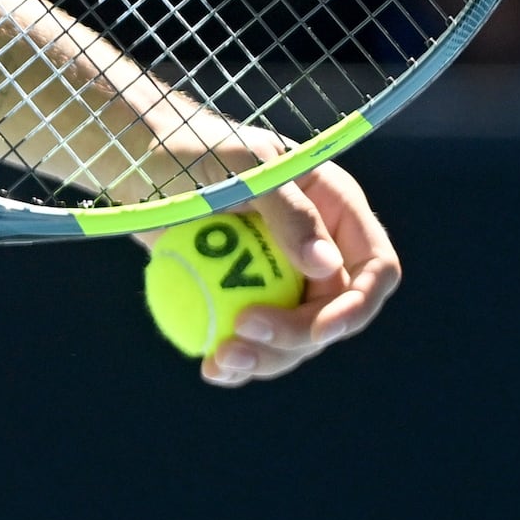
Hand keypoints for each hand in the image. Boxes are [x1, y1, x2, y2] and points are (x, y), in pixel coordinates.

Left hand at [192, 163, 397, 389]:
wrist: (144, 167)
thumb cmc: (196, 150)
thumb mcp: (243, 167)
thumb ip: (288, 210)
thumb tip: (327, 266)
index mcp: (337, 208)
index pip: (375, 267)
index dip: (357, 305)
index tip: (319, 330)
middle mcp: (321, 248)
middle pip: (335, 315)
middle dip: (296, 337)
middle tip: (242, 333)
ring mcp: (285, 280)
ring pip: (298, 341)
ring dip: (266, 360)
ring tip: (218, 358)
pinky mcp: (250, 302)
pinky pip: (258, 345)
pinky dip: (240, 363)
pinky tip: (212, 368)